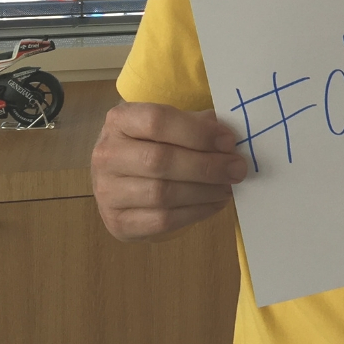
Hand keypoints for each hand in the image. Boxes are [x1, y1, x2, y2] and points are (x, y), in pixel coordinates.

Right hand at [91, 102, 245, 240]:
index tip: (229, 141)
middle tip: (237, 168)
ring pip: (162, 194)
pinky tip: (214, 203)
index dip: (197, 132)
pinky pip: (162, 221)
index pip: (158, 121)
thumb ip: (198, 125)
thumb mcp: (172, 123)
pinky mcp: (117, 223)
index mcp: (119, 120)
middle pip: (160, 161)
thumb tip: (230, 140)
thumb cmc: (155, 141)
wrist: (122, 174)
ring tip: (229, 186)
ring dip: (204, 191)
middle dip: (206, 166)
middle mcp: (106, 155)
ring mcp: (107, 192)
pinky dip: (196, 213)